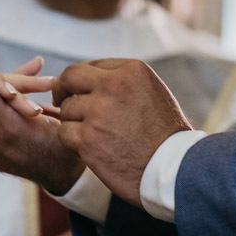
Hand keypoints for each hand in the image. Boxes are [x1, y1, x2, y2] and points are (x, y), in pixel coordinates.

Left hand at [53, 59, 192, 206]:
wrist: (174, 170)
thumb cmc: (165, 134)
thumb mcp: (150, 91)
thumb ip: (121, 80)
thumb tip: (87, 78)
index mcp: (131, 71)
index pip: (89, 66)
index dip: (79, 81)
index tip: (77, 91)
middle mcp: (113, 86)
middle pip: (69, 77)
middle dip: (62, 89)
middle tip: (61, 101)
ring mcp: (98, 112)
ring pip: (66, 109)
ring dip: (73, 121)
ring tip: (93, 134)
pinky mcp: (88, 139)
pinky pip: (64, 132)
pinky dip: (71, 140)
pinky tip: (87, 147)